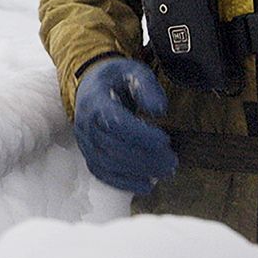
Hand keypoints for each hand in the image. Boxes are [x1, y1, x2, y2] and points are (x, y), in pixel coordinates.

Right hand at [73, 58, 176, 193]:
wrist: (90, 86)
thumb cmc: (115, 80)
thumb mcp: (133, 72)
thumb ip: (148, 88)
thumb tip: (159, 110)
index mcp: (96, 102)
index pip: (117, 123)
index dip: (142, 135)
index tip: (165, 140)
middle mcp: (86, 125)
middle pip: (115, 147)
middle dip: (146, 158)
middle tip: (172, 162)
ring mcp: (85, 142)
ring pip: (109, 164)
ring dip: (138, 172)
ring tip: (163, 173)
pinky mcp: (88, 154)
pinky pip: (103, 173)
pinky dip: (124, 183)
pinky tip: (146, 185)